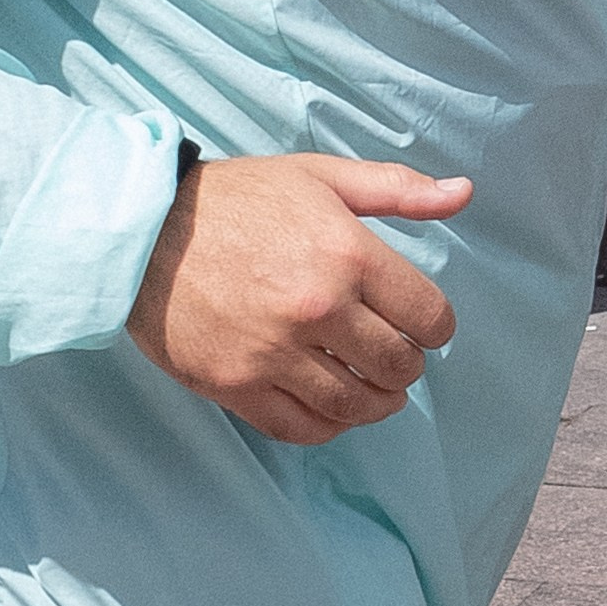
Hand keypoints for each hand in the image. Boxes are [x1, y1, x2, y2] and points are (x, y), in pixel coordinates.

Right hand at [127, 154, 470, 444]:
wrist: (142, 230)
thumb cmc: (236, 199)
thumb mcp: (319, 177)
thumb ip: (396, 190)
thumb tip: (463, 193)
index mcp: (347, 254)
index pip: (429, 316)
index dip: (435, 326)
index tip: (421, 325)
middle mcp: (318, 308)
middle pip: (398, 366)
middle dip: (407, 365)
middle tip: (393, 356)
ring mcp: (275, 353)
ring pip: (355, 406)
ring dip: (376, 402)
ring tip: (372, 388)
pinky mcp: (236, 385)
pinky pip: (301, 428)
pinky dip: (328, 426)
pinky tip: (332, 408)